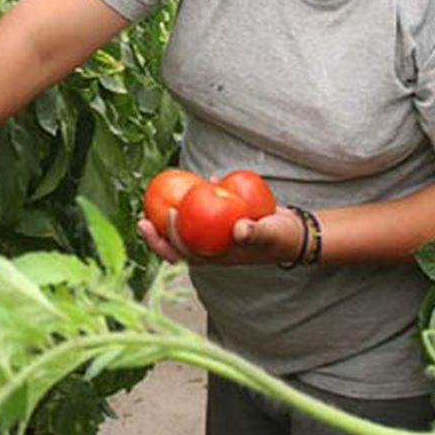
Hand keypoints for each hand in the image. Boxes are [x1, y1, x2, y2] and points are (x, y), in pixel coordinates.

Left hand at [137, 206, 305, 266]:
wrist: (293, 232)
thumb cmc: (281, 238)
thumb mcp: (269, 234)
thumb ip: (254, 233)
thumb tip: (238, 229)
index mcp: (216, 256)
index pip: (184, 252)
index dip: (169, 238)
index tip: (165, 213)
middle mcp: (210, 247)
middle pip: (175, 245)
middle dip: (155, 236)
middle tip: (140, 218)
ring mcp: (214, 234)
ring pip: (185, 227)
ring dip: (168, 217)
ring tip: (154, 197)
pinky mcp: (221, 220)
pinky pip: (205, 208)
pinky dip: (201, 194)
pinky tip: (204, 178)